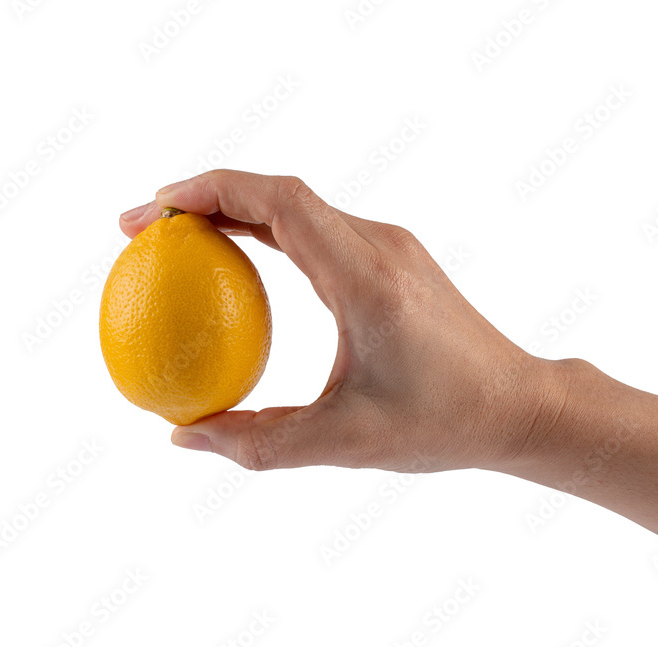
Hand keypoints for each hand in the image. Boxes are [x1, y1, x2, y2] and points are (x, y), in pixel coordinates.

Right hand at [119, 169, 565, 471]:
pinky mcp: (393, 259)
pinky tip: (236, 263)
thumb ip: (258, 443)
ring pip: (296, 207)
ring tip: (176, 240)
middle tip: (141, 229)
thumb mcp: (342, 443)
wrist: (516, 404)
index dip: (208, 191)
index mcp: (365, 276)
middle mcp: (378, 245)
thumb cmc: (441, 423)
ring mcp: (389, 246)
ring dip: (233, 211)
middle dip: (203, 197)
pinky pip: (316, 229)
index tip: (153, 213)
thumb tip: (184, 437)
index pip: (278, 201)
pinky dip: (265, 233)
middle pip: (277, 192)